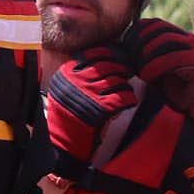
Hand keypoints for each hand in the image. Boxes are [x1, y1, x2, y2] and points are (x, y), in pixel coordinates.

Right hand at [46, 47, 136, 169]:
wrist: (63, 139)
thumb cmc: (66, 112)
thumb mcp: (64, 87)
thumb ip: (78, 72)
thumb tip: (105, 57)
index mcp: (66, 72)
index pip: (94, 54)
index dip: (110, 54)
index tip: (117, 58)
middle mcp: (77, 80)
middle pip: (109, 66)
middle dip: (122, 69)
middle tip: (126, 73)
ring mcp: (89, 94)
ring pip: (119, 81)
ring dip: (125, 86)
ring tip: (124, 90)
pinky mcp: (102, 108)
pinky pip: (124, 97)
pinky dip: (130, 99)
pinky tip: (127, 102)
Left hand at [130, 19, 193, 126]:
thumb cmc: (176, 89)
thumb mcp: (158, 67)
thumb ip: (146, 54)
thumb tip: (121, 46)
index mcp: (179, 37)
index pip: (154, 23)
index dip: (136, 31)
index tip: (124, 46)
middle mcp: (189, 39)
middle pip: (157, 29)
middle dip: (138, 43)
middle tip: (129, 59)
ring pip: (164, 40)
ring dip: (145, 55)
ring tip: (139, 70)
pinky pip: (172, 58)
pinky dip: (155, 66)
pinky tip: (147, 76)